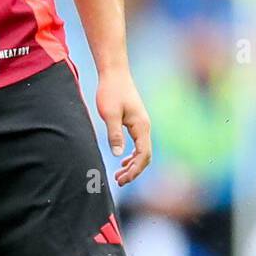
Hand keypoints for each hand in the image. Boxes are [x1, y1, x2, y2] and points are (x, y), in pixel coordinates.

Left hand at [96, 66, 151, 185]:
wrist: (114, 73)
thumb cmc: (111, 91)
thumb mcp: (109, 114)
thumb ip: (114, 134)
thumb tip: (117, 154)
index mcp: (141, 126)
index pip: (143, 155)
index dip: (134, 170)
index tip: (123, 179)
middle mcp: (145, 127)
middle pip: (145, 156)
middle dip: (134, 171)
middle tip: (119, 182)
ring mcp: (142, 124)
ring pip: (142, 151)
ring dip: (133, 165)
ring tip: (119, 176)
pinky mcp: (136, 122)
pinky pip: (138, 144)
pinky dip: (132, 155)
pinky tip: (122, 160)